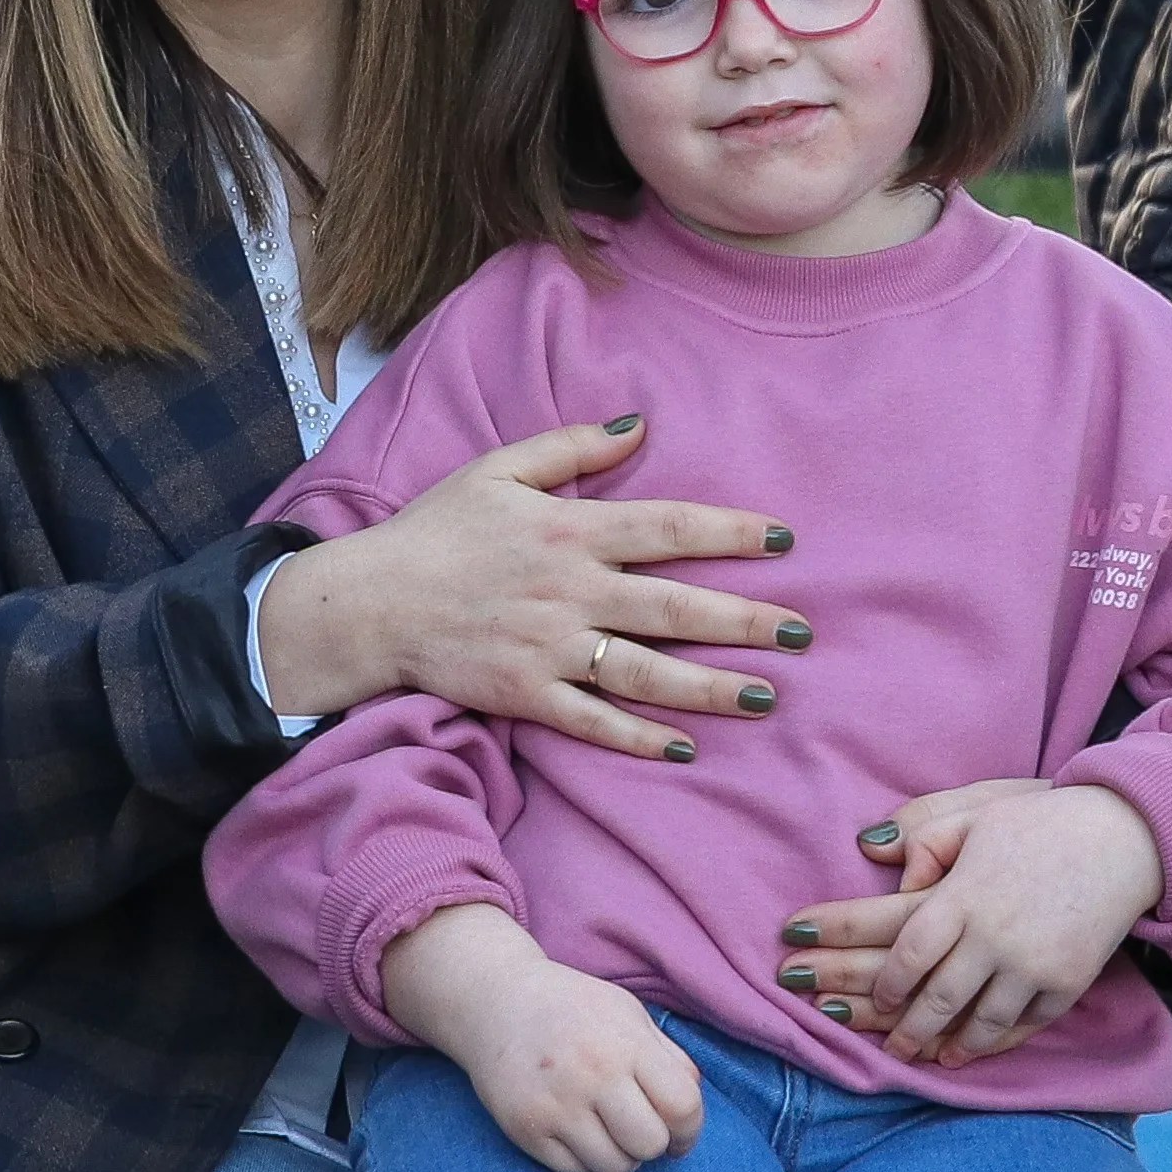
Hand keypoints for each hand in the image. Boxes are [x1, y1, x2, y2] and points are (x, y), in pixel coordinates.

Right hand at [258, 414, 804, 762]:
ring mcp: (550, 647)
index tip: (784, 540)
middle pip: (675, 607)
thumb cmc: (436, 530)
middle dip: (745, 620)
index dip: (730, 533)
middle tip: (801, 631)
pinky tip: (688, 748)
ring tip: (768, 694)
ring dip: (713, 686)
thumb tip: (640, 423)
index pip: (669, 528)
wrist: (370, 602)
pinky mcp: (527, 695)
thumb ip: (572, 446)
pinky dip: (642, 738)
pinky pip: (596, 722)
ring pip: (648, 673)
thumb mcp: (499, 468)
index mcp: (570, 528)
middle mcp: (570, 590)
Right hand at [385, 905, 704, 1171]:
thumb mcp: (628, 1015)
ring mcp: (555, 1105)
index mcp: (625, 1043)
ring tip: (605, 1127)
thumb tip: (692, 1106)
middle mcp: (591, 1075)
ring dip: (619, 1155)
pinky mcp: (525, 1129)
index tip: (679, 1131)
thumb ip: (669, 1059)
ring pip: (614, 1167)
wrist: (495, 1001)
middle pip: (651, 1144)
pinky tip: (573, 1128)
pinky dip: (582, 1159)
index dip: (690, 1129)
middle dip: (653, 1143)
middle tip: (636, 1126)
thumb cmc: (573, 1009)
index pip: (683, 1107)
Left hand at [776, 779, 1167, 1063]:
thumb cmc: (1041, 821)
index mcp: (964, 895)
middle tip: (882, 1045)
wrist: (1124, 838)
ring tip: (917, 1056)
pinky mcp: (1064, 985)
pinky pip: (1020, 1027)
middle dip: (900, 1028)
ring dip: (942, 1046)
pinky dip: (990, 1044)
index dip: (878, 981)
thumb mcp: (975, 812)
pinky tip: (968, 1051)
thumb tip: (870, 853)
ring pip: (977, 1024)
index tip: (861, 994)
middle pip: (935, 999)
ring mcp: (1032, 967)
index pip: (906, 951)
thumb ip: (921, 833)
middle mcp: (995, 938)